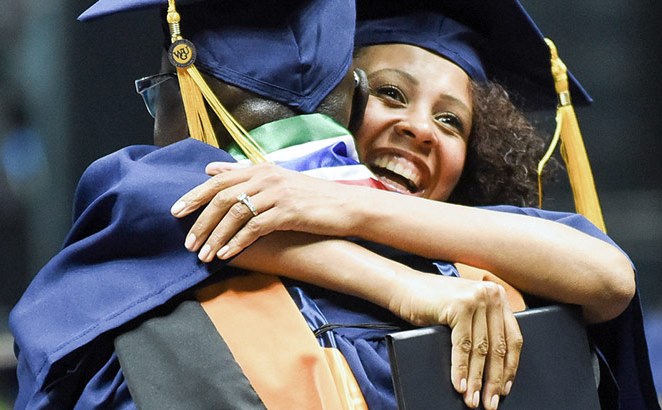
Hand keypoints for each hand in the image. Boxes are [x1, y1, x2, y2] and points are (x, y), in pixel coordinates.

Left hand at [171, 162, 361, 260]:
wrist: (346, 205)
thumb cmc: (311, 196)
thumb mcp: (276, 179)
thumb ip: (242, 174)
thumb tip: (210, 169)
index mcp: (260, 169)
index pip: (218, 180)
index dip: (194, 195)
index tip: (175, 212)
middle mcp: (266, 178)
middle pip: (221, 197)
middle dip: (200, 221)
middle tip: (187, 242)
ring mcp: (276, 194)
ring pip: (234, 214)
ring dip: (215, 237)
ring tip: (203, 255)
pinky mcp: (287, 213)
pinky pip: (254, 228)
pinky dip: (236, 242)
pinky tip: (226, 255)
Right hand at [387, 272, 521, 409]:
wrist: (404, 287)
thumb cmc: (433, 303)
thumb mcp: (466, 311)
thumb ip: (483, 325)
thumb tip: (497, 369)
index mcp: (498, 295)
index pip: (512, 338)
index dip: (509, 367)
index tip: (504, 388)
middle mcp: (491, 294)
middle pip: (497, 346)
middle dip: (493, 380)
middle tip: (490, 402)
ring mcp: (476, 298)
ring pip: (480, 349)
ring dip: (476, 379)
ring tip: (472, 399)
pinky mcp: (460, 305)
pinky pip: (463, 346)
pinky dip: (461, 369)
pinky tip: (459, 385)